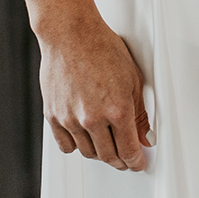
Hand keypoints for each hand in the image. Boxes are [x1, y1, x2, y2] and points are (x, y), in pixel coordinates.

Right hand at [39, 12, 151, 170]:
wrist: (70, 33)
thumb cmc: (102, 48)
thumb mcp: (132, 78)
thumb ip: (140, 112)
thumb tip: (145, 136)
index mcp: (118, 110)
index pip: (129, 151)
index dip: (136, 162)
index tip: (138, 164)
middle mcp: (93, 118)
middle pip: (109, 156)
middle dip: (120, 161)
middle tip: (125, 159)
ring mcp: (71, 119)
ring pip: (88, 153)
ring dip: (100, 153)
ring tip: (106, 145)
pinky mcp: (54, 116)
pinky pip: (66, 145)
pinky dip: (77, 146)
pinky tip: (85, 138)